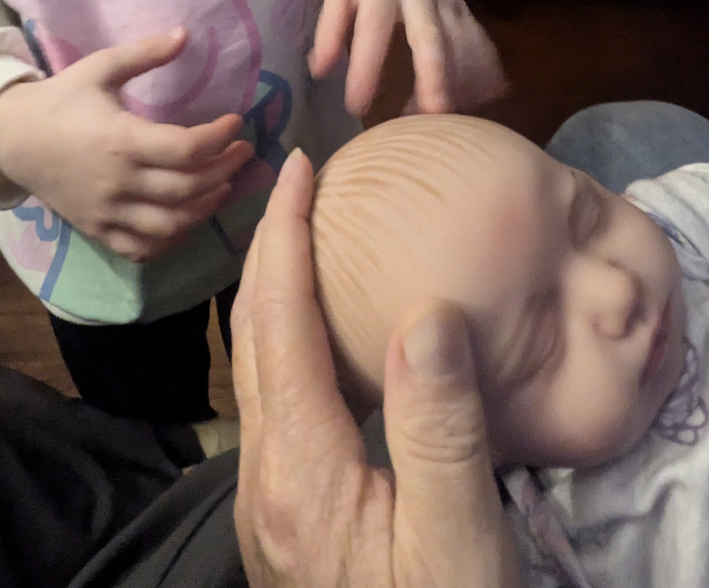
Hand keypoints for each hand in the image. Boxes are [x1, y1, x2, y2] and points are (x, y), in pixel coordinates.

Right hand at [0, 29, 252, 261]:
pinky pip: (143, 249)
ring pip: (172, 225)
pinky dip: (172, 240)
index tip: (236, 123)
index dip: (220, 138)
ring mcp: (108, 212)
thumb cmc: (61, 100)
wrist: (12, 140)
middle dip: (225, 170)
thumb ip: (144, 54)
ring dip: (206, 207)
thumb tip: (185, 33)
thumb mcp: (100, 68)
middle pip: (188, 189)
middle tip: (243, 152)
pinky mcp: (98, 230)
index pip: (186, 149)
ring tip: (224, 184)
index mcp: (121, 140)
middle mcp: (118, 182)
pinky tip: (189, 217)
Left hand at [232, 148, 519, 587]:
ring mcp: (271, 502)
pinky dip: (287, 343)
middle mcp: (267, 476)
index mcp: (299, 468)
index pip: (277, 322)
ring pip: (255, 371)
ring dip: (270, 296)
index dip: (282, 237)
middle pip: (250, 338)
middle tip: (292, 185)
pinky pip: (275, 403)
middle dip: (264, 251)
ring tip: (301, 243)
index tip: (295, 168)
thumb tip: (426, 312)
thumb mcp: (458, 539)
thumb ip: (440, 426)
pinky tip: (322, 343)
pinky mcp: (290, 519)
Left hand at [309, 0, 506, 116]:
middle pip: (433, 38)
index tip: (356, 106)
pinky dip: (479, 74)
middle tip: (433, 115)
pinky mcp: (466, 12)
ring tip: (445, 121)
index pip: (374, 32)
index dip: (366, 69)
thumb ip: (329, 28)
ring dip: (458, 84)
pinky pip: (478, 45)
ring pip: (462, 45)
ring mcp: (448, 4)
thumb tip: (320, 72)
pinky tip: (472, 101)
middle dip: (435, 78)